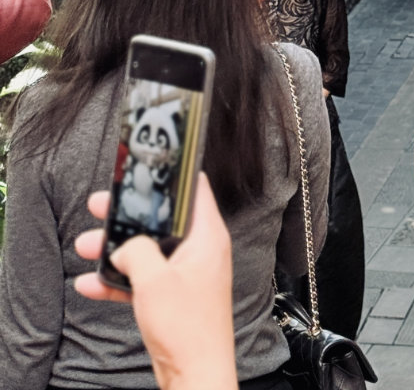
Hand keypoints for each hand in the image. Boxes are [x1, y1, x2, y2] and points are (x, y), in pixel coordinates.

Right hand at [74, 175, 235, 389]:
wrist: (194, 376)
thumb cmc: (186, 327)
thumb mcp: (154, 280)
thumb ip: (137, 251)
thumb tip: (127, 245)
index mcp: (207, 236)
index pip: (194, 190)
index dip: (171, 175)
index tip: (145, 166)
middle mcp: (200, 250)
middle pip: (162, 220)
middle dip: (127, 216)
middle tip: (100, 206)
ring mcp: (186, 274)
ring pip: (148, 250)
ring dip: (116, 249)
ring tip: (84, 246)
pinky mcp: (173, 297)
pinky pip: (143, 279)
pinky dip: (119, 280)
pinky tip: (89, 284)